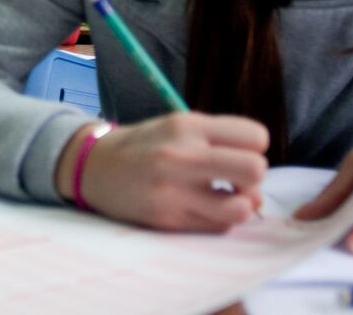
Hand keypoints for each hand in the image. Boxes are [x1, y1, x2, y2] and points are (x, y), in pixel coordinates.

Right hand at [57, 112, 268, 230]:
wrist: (94, 167)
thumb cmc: (146, 146)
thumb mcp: (177, 126)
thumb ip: (218, 142)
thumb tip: (258, 181)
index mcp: (188, 125)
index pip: (255, 136)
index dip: (255, 148)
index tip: (238, 152)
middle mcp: (182, 154)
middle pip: (254, 169)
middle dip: (253, 178)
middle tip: (236, 180)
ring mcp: (174, 190)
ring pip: (241, 207)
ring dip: (241, 205)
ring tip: (225, 199)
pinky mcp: (168, 219)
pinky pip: (218, 227)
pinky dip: (220, 220)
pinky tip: (204, 210)